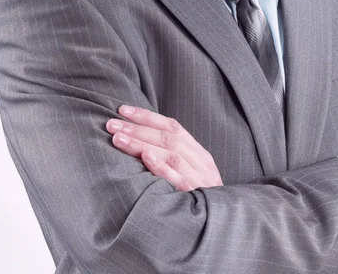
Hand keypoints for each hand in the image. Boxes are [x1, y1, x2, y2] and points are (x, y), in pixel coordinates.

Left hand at [106, 105, 222, 191]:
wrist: (225, 228)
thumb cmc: (200, 199)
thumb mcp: (193, 174)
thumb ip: (174, 157)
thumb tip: (141, 141)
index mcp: (199, 153)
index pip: (172, 127)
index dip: (147, 116)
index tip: (123, 110)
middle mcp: (200, 162)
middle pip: (168, 138)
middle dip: (138, 128)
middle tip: (112, 124)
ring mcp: (199, 179)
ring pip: (171, 155)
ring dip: (142, 144)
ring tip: (118, 139)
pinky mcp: (194, 197)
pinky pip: (178, 180)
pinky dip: (162, 167)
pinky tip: (145, 157)